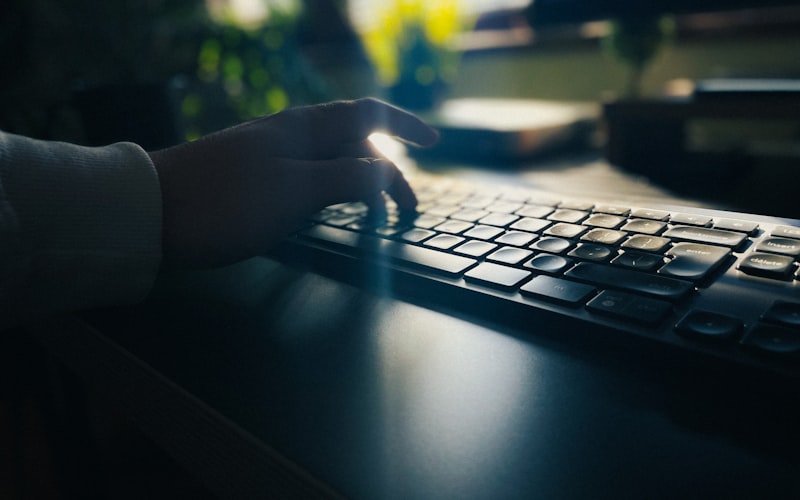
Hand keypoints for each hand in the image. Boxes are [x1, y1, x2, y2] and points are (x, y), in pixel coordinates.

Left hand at [148, 98, 437, 268]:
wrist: (149, 213)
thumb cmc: (225, 203)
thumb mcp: (295, 191)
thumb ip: (346, 178)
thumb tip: (388, 173)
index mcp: (303, 128)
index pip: (368, 115)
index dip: (404, 126)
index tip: (434, 143)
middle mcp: (289, 133)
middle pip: (353, 142)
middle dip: (386, 171)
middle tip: (404, 211)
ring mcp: (268, 154)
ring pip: (330, 160)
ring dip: (359, 182)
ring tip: (374, 213)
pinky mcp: (251, 177)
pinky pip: (308, 176)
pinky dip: (332, 190)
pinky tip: (327, 208)